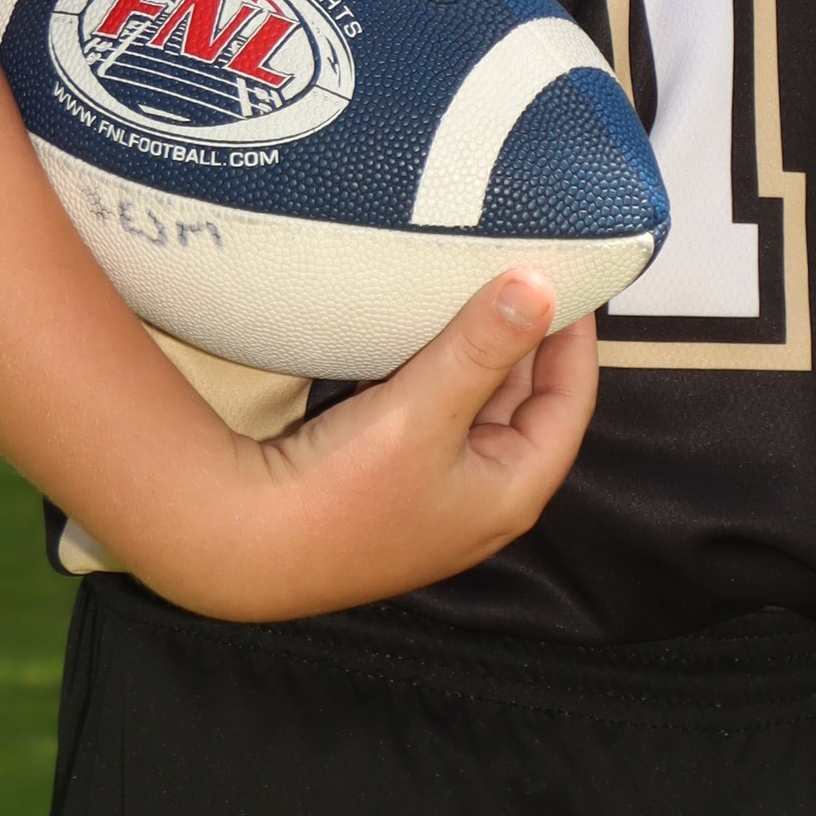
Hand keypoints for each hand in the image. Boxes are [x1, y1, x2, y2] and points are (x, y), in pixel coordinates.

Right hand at [207, 274, 599, 619]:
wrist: (243, 546)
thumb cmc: (343, 493)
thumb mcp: (425, 410)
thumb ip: (484, 344)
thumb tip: (542, 285)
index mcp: (514, 489)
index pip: (569, 399)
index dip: (573, 336)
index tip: (568, 275)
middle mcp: (484, 497)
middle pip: (525, 402)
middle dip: (525, 339)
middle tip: (523, 268)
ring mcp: (438, 493)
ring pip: (476, 406)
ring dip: (479, 353)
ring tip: (478, 285)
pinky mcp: (393, 484)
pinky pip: (435, 416)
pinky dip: (440, 373)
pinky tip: (425, 334)